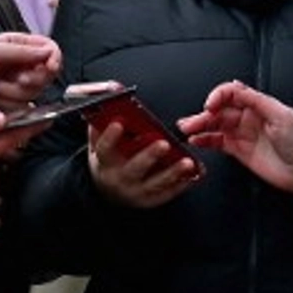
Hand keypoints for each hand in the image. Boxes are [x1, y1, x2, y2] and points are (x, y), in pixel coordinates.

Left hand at [0, 32, 60, 109]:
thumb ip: (21, 52)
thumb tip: (49, 52)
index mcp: (20, 47)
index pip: (50, 50)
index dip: (54, 59)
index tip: (49, 66)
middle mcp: (22, 66)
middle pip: (47, 75)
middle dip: (34, 79)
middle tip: (18, 79)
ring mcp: (16, 87)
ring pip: (35, 94)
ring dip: (15, 92)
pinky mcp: (9, 106)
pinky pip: (23, 109)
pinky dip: (9, 105)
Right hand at [88, 118, 202, 209]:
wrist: (108, 192)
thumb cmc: (108, 160)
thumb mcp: (98, 143)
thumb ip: (103, 121)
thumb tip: (112, 92)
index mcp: (105, 162)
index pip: (104, 149)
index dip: (110, 137)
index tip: (118, 123)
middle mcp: (119, 178)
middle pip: (134, 167)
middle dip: (149, 155)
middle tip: (163, 143)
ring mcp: (135, 191)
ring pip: (156, 183)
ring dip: (173, 172)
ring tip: (187, 162)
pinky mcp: (149, 200)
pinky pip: (167, 193)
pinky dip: (181, 184)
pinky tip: (193, 173)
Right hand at [181, 80, 292, 198]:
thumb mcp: (282, 116)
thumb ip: (257, 101)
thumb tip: (234, 85)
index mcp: (260, 105)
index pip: (232, 93)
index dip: (218, 96)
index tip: (209, 106)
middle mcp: (249, 117)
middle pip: (220, 111)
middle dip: (203, 114)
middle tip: (191, 123)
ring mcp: (244, 134)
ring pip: (216, 125)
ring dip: (200, 126)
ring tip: (186, 130)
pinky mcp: (240, 151)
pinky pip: (219, 142)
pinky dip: (206, 141)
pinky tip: (196, 141)